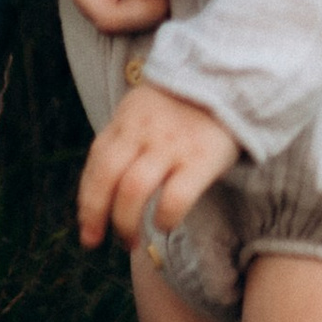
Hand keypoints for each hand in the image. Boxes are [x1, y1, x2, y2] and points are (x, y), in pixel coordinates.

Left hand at [76, 77, 237, 252]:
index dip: (87, 201)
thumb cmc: (188, 106)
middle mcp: (143, 132)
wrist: (233, 80)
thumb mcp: (146, 110)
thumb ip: (126, 139)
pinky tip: (165, 224)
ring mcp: (171, 145)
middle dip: (96, 215)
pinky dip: (164, 217)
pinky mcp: (201, 159)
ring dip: (126, 223)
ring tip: (132, 241)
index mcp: (127, 120)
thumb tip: (105, 188)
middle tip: (99, 241)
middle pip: (107, 177)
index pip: (97, 163)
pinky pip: (175, 197)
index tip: (87, 230)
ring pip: (133, 189)